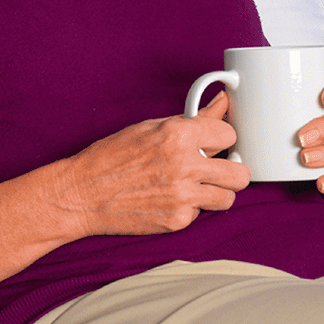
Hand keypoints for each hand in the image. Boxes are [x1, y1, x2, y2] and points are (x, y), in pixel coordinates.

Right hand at [46, 91, 249, 237]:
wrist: (83, 193)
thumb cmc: (111, 158)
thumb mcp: (151, 127)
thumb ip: (193, 118)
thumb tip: (220, 103)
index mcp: (178, 135)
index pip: (229, 134)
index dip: (222, 138)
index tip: (215, 142)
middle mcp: (185, 165)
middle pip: (240, 173)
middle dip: (231, 170)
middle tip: (218, 170)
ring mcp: (183, 196)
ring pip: (228, 198)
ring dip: (216, 192)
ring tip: (196, 186)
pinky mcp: (177, 220)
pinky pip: (201, 214)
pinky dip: (190, 208)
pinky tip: (170, 199)